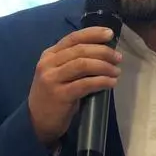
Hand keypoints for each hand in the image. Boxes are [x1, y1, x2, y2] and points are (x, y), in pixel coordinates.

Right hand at [28, 27, 121, 146]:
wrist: (37, 121)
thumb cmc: (53, 95)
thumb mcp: (58, 73)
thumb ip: (73, 61)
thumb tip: (103, 52)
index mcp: (49, 54)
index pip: (73, 38)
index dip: (93, 34)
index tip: (110, 34)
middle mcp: (49, 63)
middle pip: (80, 50)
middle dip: (103, 52)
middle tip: (118, 58)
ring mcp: (52, 79)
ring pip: (83, 65)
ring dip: (104, 66)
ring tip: (116, 71)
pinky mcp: (60, 95)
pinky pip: (85, 84)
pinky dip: (101, 81)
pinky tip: (111, 83)